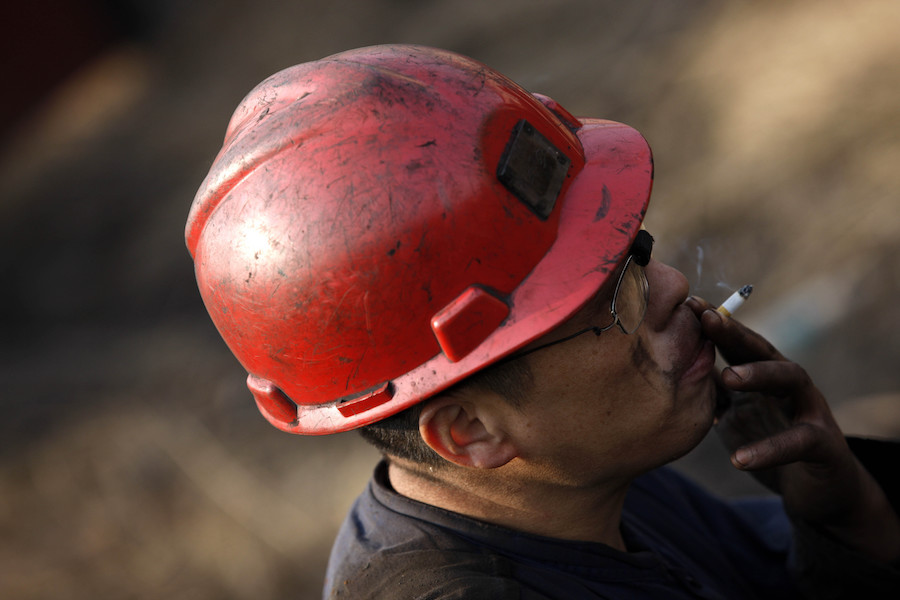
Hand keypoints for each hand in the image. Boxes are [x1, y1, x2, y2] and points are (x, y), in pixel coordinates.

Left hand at [685, 296, 899, 562]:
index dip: (715, 323)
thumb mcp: (735, 413)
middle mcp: (789, 383)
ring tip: (727, 376)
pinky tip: (739, 460)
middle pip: (763, 349)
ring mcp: (810, 408)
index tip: (688, 304)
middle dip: (735, 332)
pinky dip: (770, 450)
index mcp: (764, 373)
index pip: (737, 342)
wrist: (816, 487)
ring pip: (791, 379)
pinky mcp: (825, 444)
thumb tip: (671, 367)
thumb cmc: (769, 440)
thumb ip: (712, 391)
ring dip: (759, 374)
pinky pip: (800, 441)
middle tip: (707, 320)